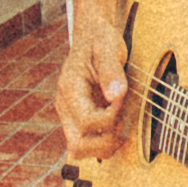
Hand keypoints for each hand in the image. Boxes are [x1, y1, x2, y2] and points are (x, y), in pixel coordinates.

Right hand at [55, 20, 132, 159]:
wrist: (93, 36)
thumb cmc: (100, 40)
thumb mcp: (108, 47)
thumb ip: (111, 70)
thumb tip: (116, 95)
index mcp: (69, 88)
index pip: (87, 122)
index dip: (110, 117)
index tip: (122, 99)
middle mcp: (65, 105)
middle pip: (77, 145)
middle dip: (104, 141)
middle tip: (120, 122)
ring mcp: (70, 114)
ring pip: (79, 150)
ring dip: (103, 145)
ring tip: (119, 124)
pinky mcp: (78, 118)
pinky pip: (86, 142)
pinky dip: (103, 142)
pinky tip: (117, 126)